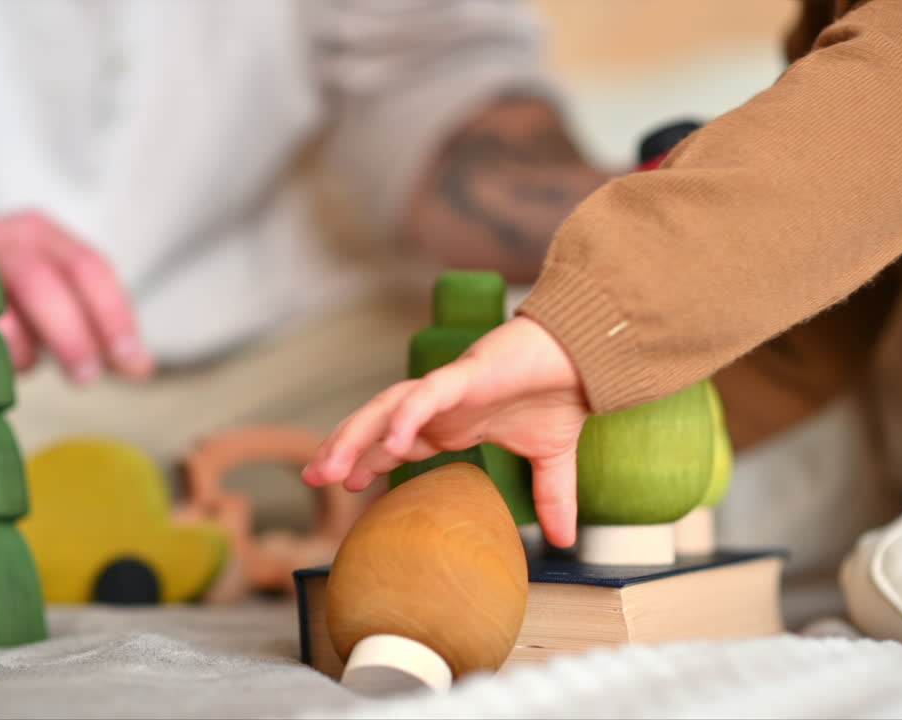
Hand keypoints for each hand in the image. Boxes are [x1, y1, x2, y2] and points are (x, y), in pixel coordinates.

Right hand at [0, 208, 152, 382]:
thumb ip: (94, 330)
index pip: (89, 268)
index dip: (114, 316)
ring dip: (10, 352)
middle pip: (41, 280)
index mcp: (40, 234)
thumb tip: (141, 367)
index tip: (130, 363)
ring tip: (13, 370)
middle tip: (86, 379)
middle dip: (70, 335)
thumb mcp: (48, 303)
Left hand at [302, 316, 589, 547]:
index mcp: (454, 423)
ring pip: (388, 409)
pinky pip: (426, 395)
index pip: (398, 442)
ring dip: (357, 436)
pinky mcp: (465, 374)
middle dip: (344, 449)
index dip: (370, 460)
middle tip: (313, 478)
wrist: (588, 355)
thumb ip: (553, 497)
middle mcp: (441, 407)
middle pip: (379, 427)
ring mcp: (448, 390)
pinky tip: (391, 442)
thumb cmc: (562, 392)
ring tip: (331, 468)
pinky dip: (406, 416)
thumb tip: (564, 540)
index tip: (348, 486)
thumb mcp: (552, 458)